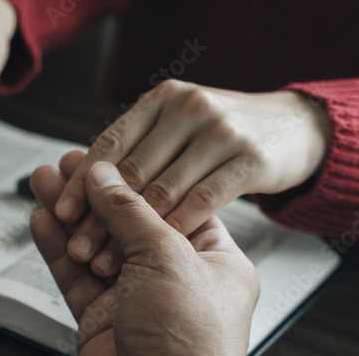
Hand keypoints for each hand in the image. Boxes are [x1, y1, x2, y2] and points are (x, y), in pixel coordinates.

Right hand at [30, 156, 258, 355]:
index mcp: (214, 261)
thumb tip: (105, 175)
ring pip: (96, 246)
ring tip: (46, 182)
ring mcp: (138, 301)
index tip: (107, 155)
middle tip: (68, 164)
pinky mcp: (104, 321)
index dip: (135, 178)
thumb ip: (130, 211)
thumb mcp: (167, 258)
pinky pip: (75, 278)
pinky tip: (42, 222)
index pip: (170, 203)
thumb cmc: (191, 346)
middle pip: (127, 223)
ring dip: (69, 215)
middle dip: (94, 193)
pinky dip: (57, 250)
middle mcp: (176, 280)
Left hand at [55, 80, 329, 275]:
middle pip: (132, 170)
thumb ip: (138, 149)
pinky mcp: (251, 158)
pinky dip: (176, 227)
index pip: (110, 143)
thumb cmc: (226, 134)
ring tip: (109, 259)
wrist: (296, 127)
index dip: (82, 181)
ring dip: (132, 233)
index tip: (61, 212)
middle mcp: (188, 107)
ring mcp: (221, 130)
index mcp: (161, 99)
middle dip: (99, 215)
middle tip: (79, 246)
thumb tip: (85, 179)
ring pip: (163, 189)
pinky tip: (158, 249)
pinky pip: (203, 200)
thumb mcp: (179, 127)